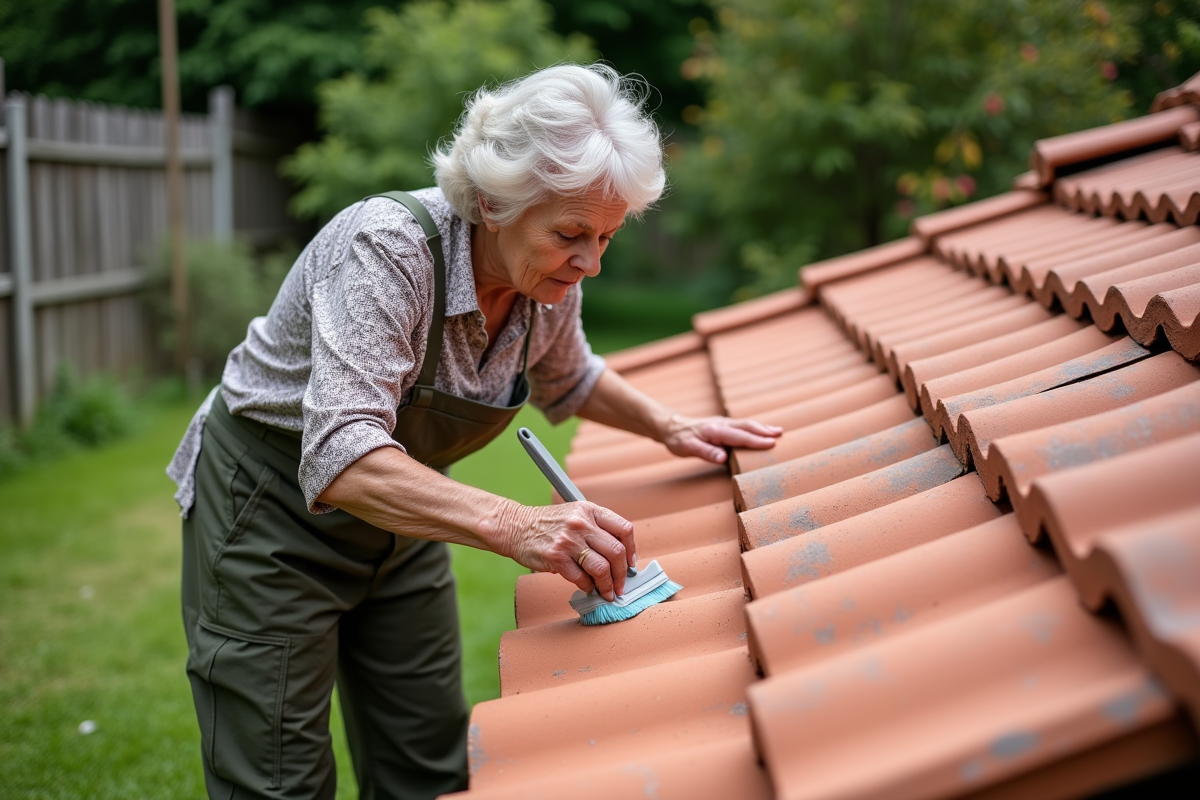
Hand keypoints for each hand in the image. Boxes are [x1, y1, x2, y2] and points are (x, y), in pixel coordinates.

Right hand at [503, 502, 635, 600]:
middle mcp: (581, 523)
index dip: (632, 550)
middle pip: (616, 552)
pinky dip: (588, 587)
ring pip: (601, 568)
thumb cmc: (546, 524)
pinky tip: (587, 587)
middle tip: (621, 586)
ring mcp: (568, 540)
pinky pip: (581, 578)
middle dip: (622, 574)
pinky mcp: (556, 557)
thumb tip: (619, 557)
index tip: (631, 564)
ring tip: (607, 593)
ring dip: (608, 586)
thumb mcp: (574, 514)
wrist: (514, 526)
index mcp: (590, 510)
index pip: (624, 529)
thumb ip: (596, 528)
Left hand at [660, 413, 781, 464]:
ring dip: (762, 427)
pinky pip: (742, 426)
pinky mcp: (723, 426)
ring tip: (778, 431)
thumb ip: (706, 452)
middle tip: (780, 435)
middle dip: (764, 430)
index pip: (739, 436)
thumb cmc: (679, 439)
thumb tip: (723, 457)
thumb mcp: (688, 448)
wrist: (671, 427)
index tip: (771, 443)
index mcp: (715, 430)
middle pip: (746, 426)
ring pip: (746, 424)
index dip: (756, 440)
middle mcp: (722, 424)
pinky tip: (762, 431)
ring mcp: (723, 423)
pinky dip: (754, 428)